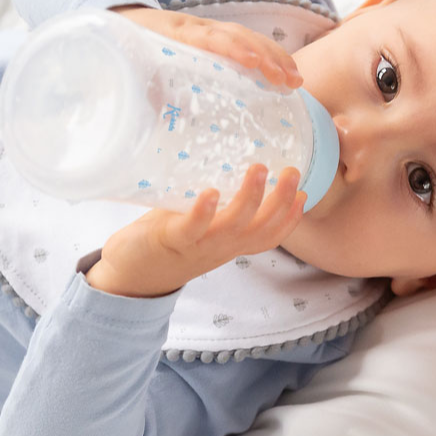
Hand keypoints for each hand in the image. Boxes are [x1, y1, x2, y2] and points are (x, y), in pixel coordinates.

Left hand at [85, 164, 306, 297]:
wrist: (131, 275)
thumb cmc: (169, 241)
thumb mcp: (201, 225)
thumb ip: (216, 203)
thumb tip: (226, 160)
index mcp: (231, 243)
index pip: (270, 234)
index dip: (291, 218)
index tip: (305, 194)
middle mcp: (222, 247)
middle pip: (261, 228)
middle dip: (282, 200)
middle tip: (292, 171)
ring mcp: (199, 244)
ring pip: (234, 226)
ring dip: (250, 198)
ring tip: (259, 169)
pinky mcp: (173, 240)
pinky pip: (193, 228)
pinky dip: (204, 211)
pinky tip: (212, 192)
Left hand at [111, 5, 302, 87]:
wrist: (118, 16)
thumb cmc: (124, 52)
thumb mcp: (126, 72)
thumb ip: (140, 94)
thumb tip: (152, 125)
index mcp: (172, 34)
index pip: (208, 38)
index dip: (232, 49)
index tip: (254, 64)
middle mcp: (196, 28)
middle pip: (238, 35)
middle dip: (268, 56)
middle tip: (289, 82)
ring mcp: (209, 30)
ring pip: (248, 37)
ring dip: (276, 57)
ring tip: (296, 81)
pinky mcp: (216, 37)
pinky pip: (247, 42)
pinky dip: (270, 56)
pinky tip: (285, 74)